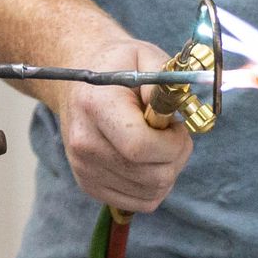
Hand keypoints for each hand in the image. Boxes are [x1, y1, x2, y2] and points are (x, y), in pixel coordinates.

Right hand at [53, 33, 192, 213]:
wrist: (80, 83)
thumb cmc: (118, 66)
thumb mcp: (145, 55)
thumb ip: (163, 77)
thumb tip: (172, 108)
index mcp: (95, 106)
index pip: (139, 147)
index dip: (172, 144)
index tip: (178, 127)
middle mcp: (84, 144)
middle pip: (149, 175)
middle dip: (177, 156)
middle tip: (173, 133)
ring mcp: (85, 169)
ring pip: (150, 193)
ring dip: (168, 171)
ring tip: (160, 143)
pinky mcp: (90, 185)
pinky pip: (139, 202)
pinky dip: (155, 185)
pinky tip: (150, 160)